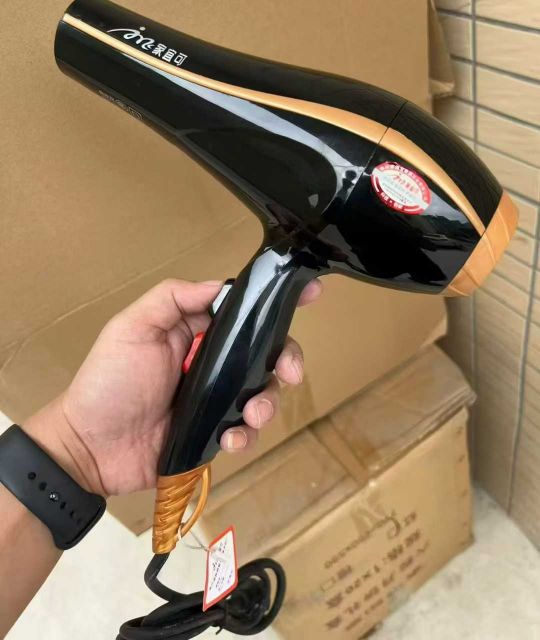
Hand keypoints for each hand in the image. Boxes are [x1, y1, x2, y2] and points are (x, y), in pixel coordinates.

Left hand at [23, 278, 321, 496]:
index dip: (276, 302)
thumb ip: (172, 299)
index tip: (310, 293)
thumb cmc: (108, 382)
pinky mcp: (213, 434)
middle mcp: (211, 362)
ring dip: (268, 402)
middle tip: (290, 372)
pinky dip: (245, 436)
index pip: (242, 310)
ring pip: (263, 393)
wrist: (89, 448)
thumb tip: (219, 285)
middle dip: (287, 359)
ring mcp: (215, 400)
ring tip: (251, 414)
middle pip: (266, 353)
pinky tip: (228, 439)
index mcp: (195, 331)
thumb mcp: (132, 328)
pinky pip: (246, 432)